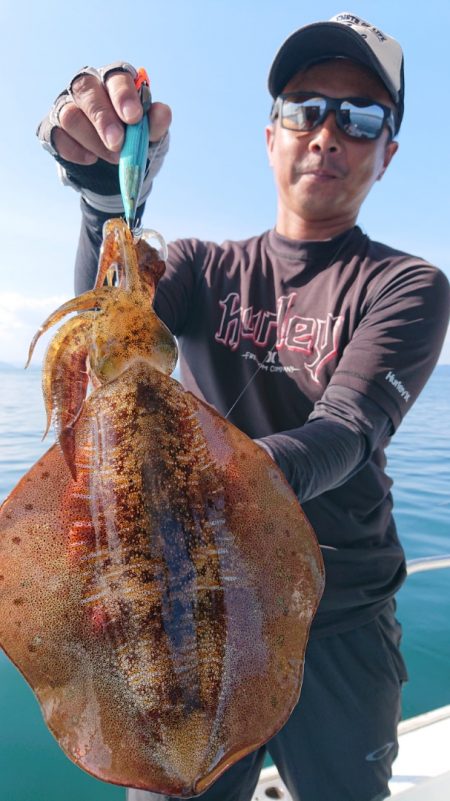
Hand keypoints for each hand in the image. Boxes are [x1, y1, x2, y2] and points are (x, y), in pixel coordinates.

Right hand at [38, 63, 171, 164]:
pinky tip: (91, 159)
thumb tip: (163, 113)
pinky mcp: (52, 128)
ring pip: (70, 115)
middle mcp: (87, 86)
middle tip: (117, 144)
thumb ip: (155, 124)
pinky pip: (57, 136)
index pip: (116, 76)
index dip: (123, 95)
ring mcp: (66, 105)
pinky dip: (75, 151)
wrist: (114, 168)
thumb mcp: (150, 136)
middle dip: (103, 119)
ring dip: (93, 140)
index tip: (133, 118)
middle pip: (86, 89)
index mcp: (115, 80)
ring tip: (112, 157)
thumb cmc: (134, 141)